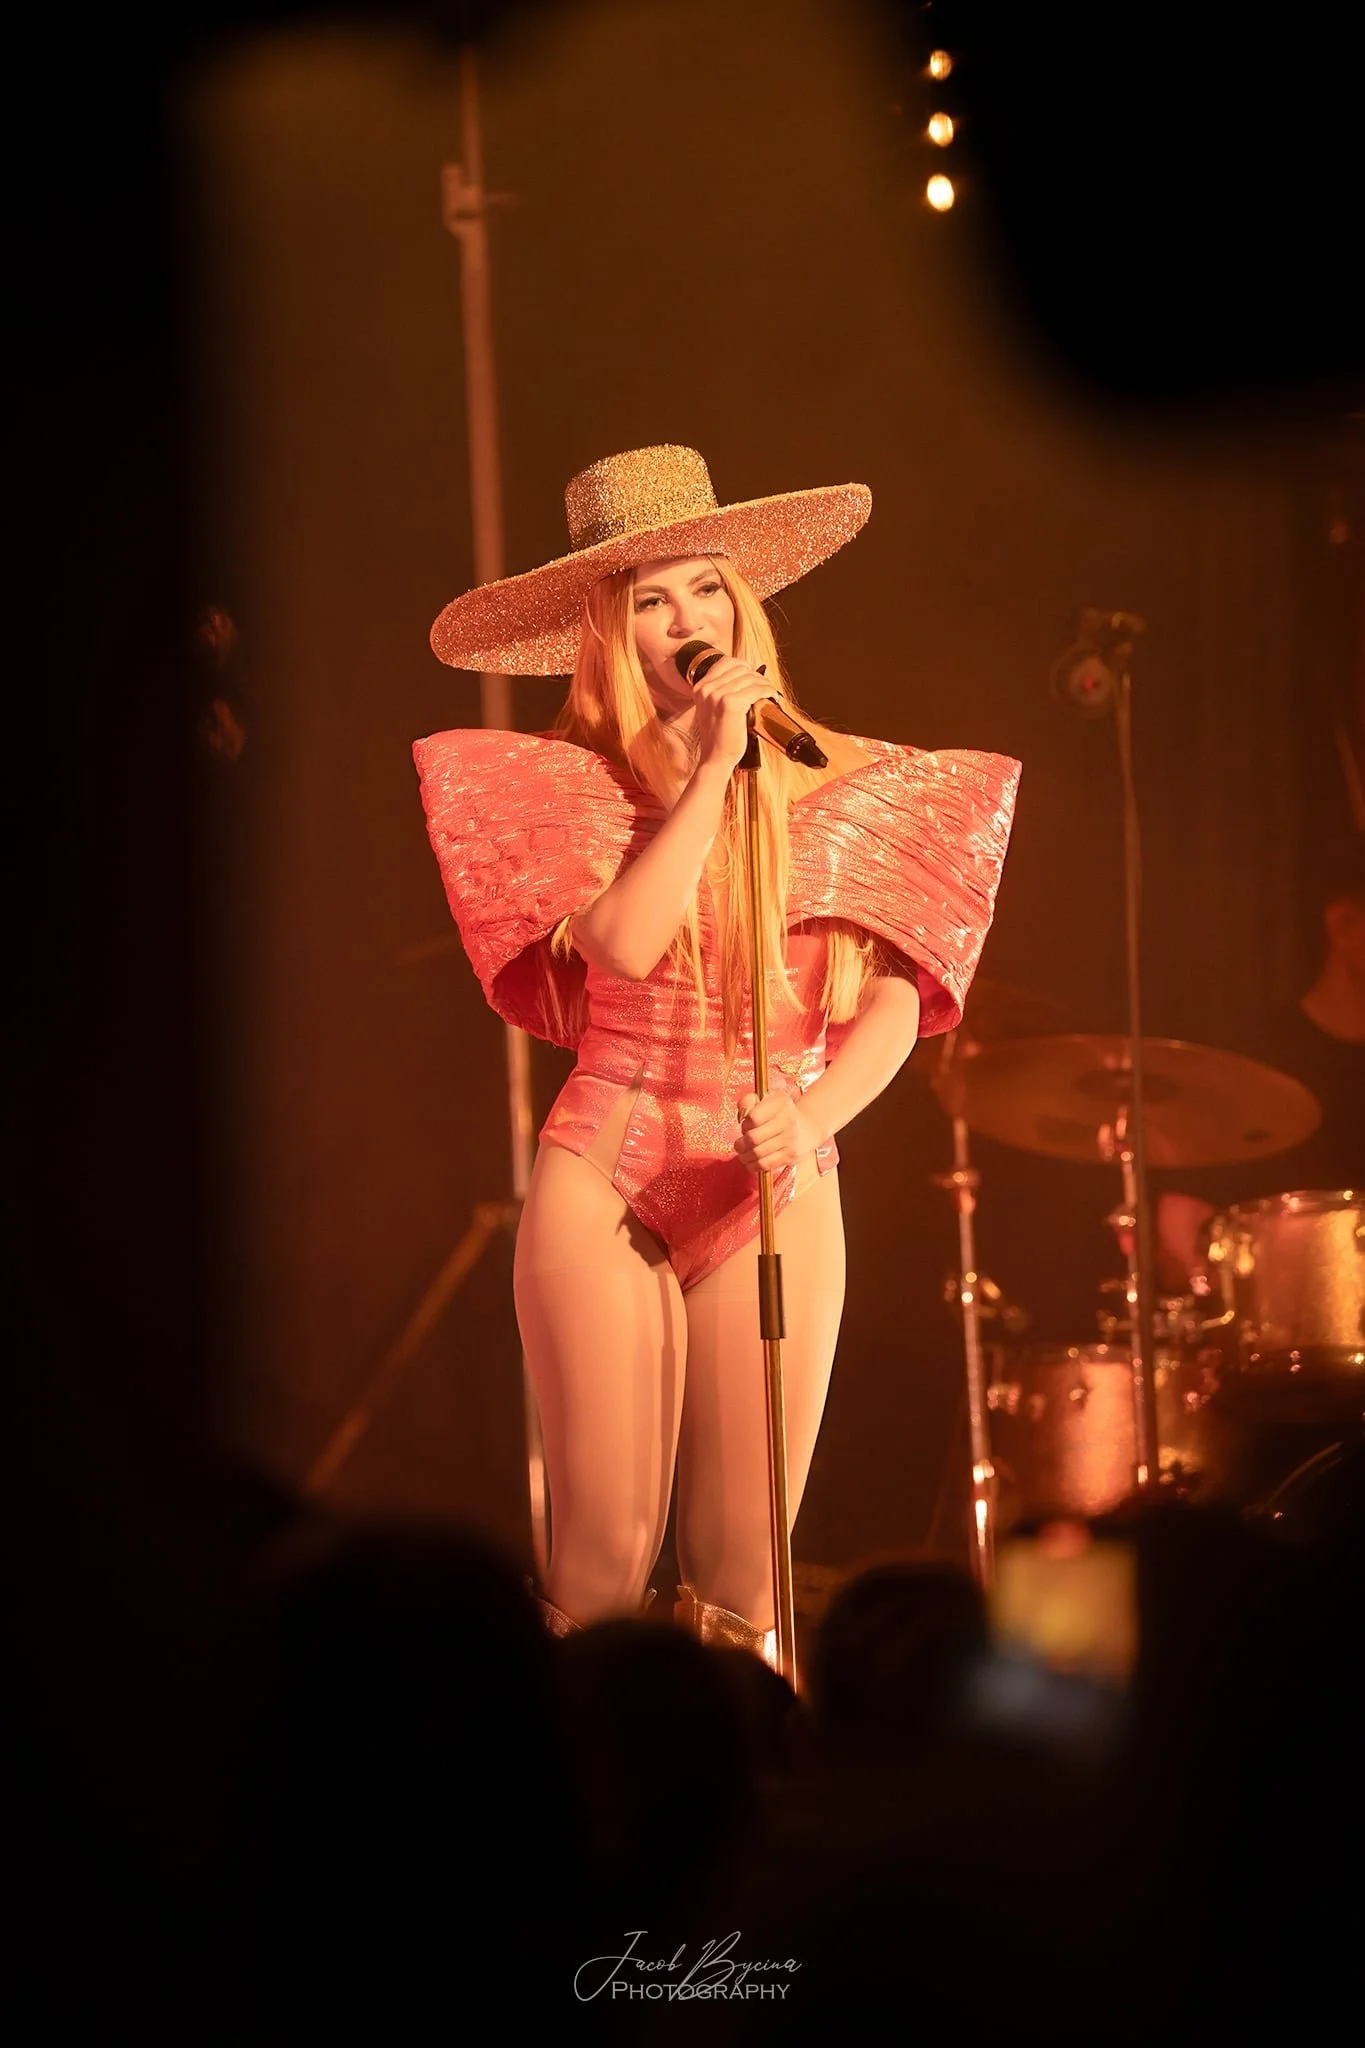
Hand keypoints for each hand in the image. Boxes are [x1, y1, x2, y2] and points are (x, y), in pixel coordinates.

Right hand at [690, 655, 773, 772]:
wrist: (716, 758)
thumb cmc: (719, 737)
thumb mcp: (712, 709)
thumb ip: (720, 691)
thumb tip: (746, 676)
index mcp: (700, 687)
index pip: (726, 662)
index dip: (745, 666)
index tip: (754, 676)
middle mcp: (707, 688)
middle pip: (741, 669)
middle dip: (757, 676)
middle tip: (765, 688)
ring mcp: (718, 695)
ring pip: (751, 678)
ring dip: (765, 684)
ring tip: (770, 693)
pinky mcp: (730, 704)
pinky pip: (757, 690)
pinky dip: (768, 691)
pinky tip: (772, 697)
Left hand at [734, 1089, 821, 1174]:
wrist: (809, 1128)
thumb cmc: (780, 1114)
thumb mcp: (767, 1100)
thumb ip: (748, 1101)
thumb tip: (741, 1115)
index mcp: (780, 1103)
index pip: (753, 1118)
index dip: (744, 1124)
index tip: (745, 1126)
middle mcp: (788, 1120)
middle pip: (753, 1137)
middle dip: (741, 1143)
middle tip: (739, 1144)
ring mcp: (791, 1139)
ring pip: (758, 1153)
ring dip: (744, 1156)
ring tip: (742, 1154)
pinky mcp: (792, 1155)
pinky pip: (766, 1164)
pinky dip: (753, 1166)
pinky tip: (750, 1163)